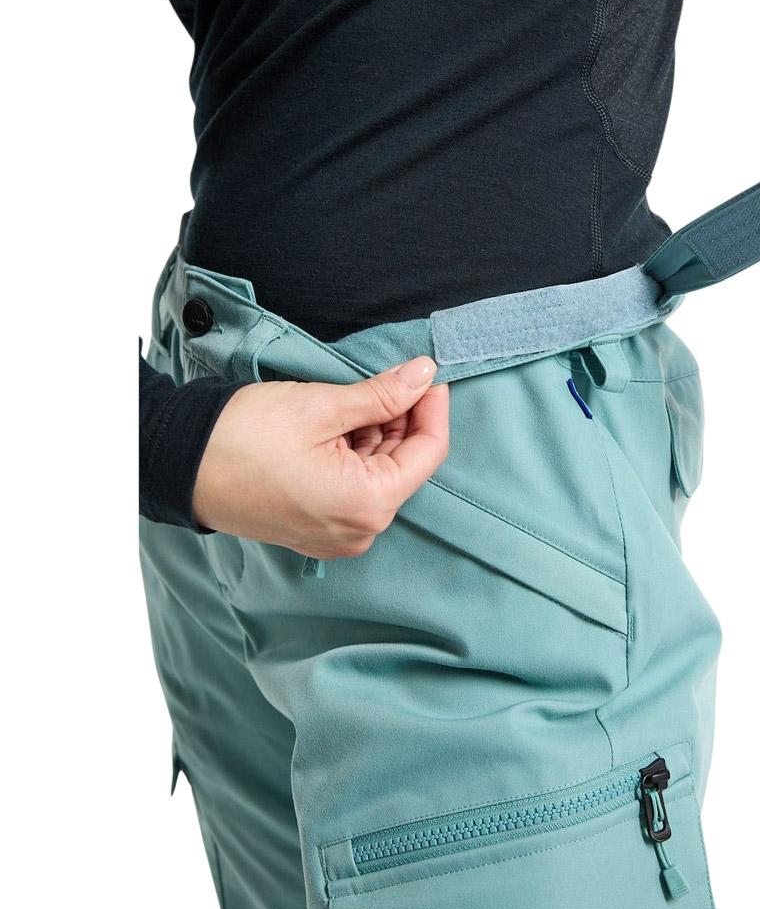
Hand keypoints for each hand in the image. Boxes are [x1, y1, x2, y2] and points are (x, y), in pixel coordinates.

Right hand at [193, 356, 449, 558]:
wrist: (177, 464)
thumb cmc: (243, 437)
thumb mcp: (322, 407)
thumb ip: (382, 394)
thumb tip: (424, 374)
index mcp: (368, 506)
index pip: (428, 452)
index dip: (433, 407)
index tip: (429, 373)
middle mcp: (360, 531)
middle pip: (405, 464)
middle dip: (404, 418)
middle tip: (396, 374)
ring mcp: (339, 535)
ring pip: (380, 473)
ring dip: (378, 432)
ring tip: (360, 394)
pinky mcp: (318, 528)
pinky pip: (355, 486)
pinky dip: (356, 452)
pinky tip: (344, 420)